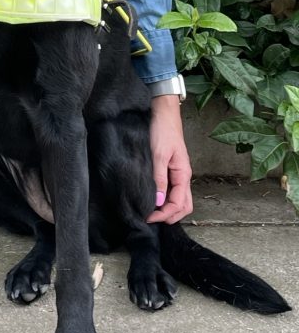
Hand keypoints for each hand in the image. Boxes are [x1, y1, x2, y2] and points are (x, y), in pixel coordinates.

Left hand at [146, 94, 192, 223]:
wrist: (163, 113)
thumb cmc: (162, 130)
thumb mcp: (158, 154)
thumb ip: (159, 178)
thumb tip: (159, 202)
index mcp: (183, 174)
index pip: (178, 204)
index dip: (164, 214)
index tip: (148, 217)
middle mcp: (183, 176)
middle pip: (183, 205)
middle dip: (170, 216)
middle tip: (150, 219)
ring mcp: (177, 173)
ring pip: (178, 199)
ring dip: (168, 209)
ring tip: (151, 212)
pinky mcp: (170, 168)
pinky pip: (172, 189)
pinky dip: (165, 199)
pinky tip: (153, 198)